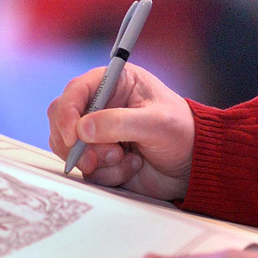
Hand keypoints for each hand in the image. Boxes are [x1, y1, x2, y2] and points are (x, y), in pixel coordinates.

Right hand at [47, 64, 195, 200]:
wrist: (195, 167)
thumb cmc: (184, 134)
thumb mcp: (156, 123)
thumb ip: (119, 123)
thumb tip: (82, 129)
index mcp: (114, 84)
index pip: (75, 92)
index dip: (68, 114)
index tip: (74, 136)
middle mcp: (101, 107)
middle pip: (62, 122)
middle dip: (75, 144)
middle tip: (93, 159)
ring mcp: (98, 135)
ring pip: (71, 149)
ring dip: (96, 161)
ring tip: (125, 158)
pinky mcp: (100, 159)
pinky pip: (87, 170)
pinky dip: (108, 174)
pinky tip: (132, 166)